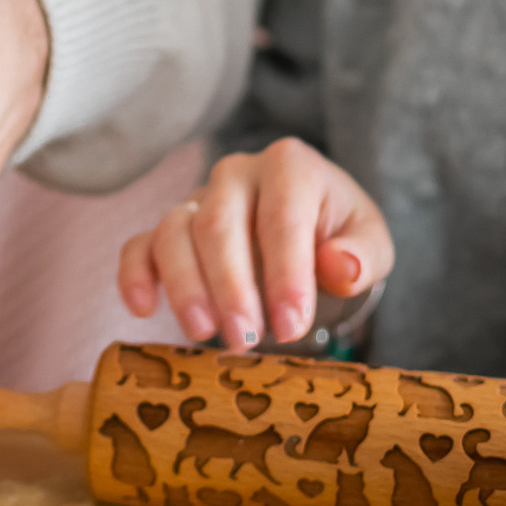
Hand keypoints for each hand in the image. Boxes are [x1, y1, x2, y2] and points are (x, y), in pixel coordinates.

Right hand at [115, 137, 391, 348]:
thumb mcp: (370, 243)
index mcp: (290, 166)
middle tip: (246, 339)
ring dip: (184, 286)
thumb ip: (363, 255)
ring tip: (203, 333)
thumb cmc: (339, 237)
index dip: (284, 273)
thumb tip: (339, 268)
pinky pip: (139, 244)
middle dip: (230, 286)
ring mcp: (196, 199)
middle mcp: (235, 174)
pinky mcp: (167, 230)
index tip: (291, 325)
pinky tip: (142, 309)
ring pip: (173, 233)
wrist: (307, 230)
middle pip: (218, 224)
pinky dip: (135, 275)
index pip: (281, 217)